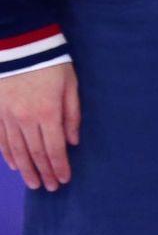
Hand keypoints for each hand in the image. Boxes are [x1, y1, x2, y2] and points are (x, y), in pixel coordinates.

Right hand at [0, 63, 78, 190]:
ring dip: (25, 169)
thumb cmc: (52, 64)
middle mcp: (26, 120)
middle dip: (44, 173)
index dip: (59, 167)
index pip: (55, 148)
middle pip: (35, 153)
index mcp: (48, 113)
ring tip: (33, 184)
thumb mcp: (71, 86)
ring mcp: (7, 117)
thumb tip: (73, 142)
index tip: (64, 181)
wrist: (20, 46)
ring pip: (16, 150)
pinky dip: (7, 155)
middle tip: (50, 188)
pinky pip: (0, 139)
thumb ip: (72, 115)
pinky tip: (13, 166)